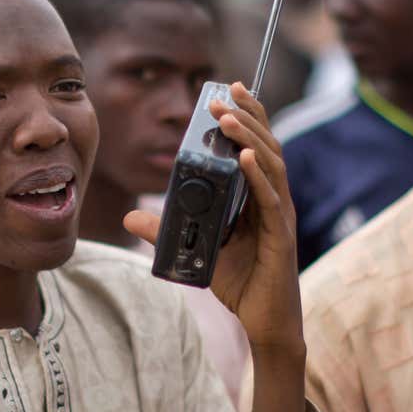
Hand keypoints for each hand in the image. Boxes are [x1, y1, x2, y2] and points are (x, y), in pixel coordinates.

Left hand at [124, 82, 301, 351]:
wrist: (264, 322)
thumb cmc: (240, 282)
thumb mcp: (197, 248)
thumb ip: (167, 229)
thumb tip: (132, 215)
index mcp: (258, 196)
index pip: (255, 146)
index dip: (247, 116)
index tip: (228, 89)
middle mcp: (274, 199)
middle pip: (266, 146)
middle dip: (246, 116)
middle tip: (223, 93)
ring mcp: (280, 216)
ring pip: (270, 165)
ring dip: (249, 137)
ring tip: (227, 117)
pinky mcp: (281, 237)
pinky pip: (270, 199)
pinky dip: (258, 175)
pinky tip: (244, 157)